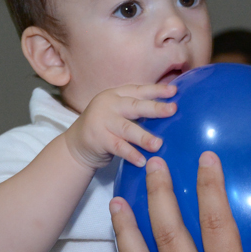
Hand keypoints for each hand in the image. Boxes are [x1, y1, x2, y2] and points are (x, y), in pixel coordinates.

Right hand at [63, 83, 177, 170]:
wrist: (76, 145)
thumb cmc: (106, 128)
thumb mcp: (119, 113)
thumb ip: (137, 110)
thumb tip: (168, 112)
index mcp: (116, 94)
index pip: (138, 90)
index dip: (156, 90)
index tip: (174, 91)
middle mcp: (108, 104)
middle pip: (134, 106)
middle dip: (155, 108)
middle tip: (173, 110)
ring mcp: (101, 121)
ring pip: (126, 128)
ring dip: (143, 137)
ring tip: (158, 144)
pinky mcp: (97, 139)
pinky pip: (117, 147)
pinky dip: (130, 154)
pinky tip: (142, 161)